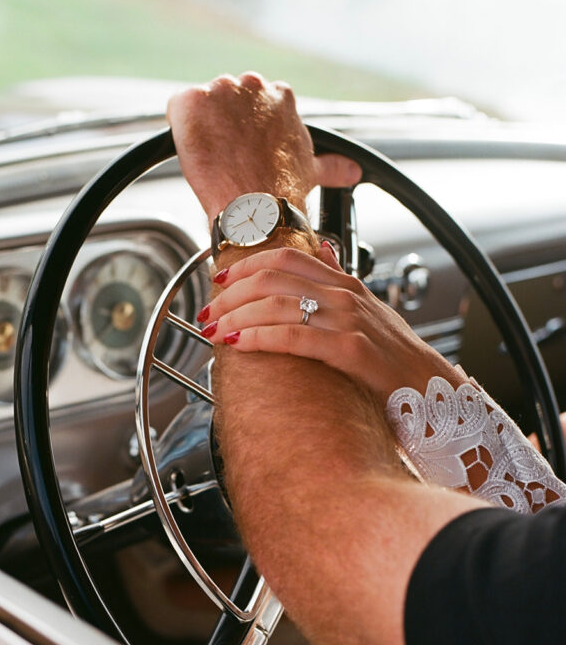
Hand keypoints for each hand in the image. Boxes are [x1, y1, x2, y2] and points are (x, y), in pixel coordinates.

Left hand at [167, 72, 360, 220]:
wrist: (255, 207)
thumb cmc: (282, 190)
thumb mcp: (311, 170)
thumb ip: (331, 164)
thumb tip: (351, 170)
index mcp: (280, 96)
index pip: (254, 103)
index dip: (245, 127)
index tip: (245, 147)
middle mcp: (252, 85)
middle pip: (227, 99)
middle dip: (224, 123)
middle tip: (228, 155)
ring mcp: (220, 91)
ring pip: (202, 105)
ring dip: (203, 126)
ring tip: (212, 157)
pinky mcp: (191, 101)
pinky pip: (178, 108)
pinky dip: (180, 128)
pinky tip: (193, 150)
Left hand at [197, 242, 462, 403]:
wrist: (436, 395)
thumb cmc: (398, 362)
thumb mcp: (370, 312)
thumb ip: (341, 280)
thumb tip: (324, 249)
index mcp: (346, 285)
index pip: (287, 257)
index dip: (246, 264)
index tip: (219, 278)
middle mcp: (346, 296)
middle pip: (274, 277)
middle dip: (232, 293)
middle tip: (207, 311)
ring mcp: (350, 321)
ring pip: (279, 304)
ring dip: (237, 315)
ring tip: (213, 330)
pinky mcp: (351, 351)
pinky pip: (295, 336)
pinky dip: (260, 337)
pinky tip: (238, 343)